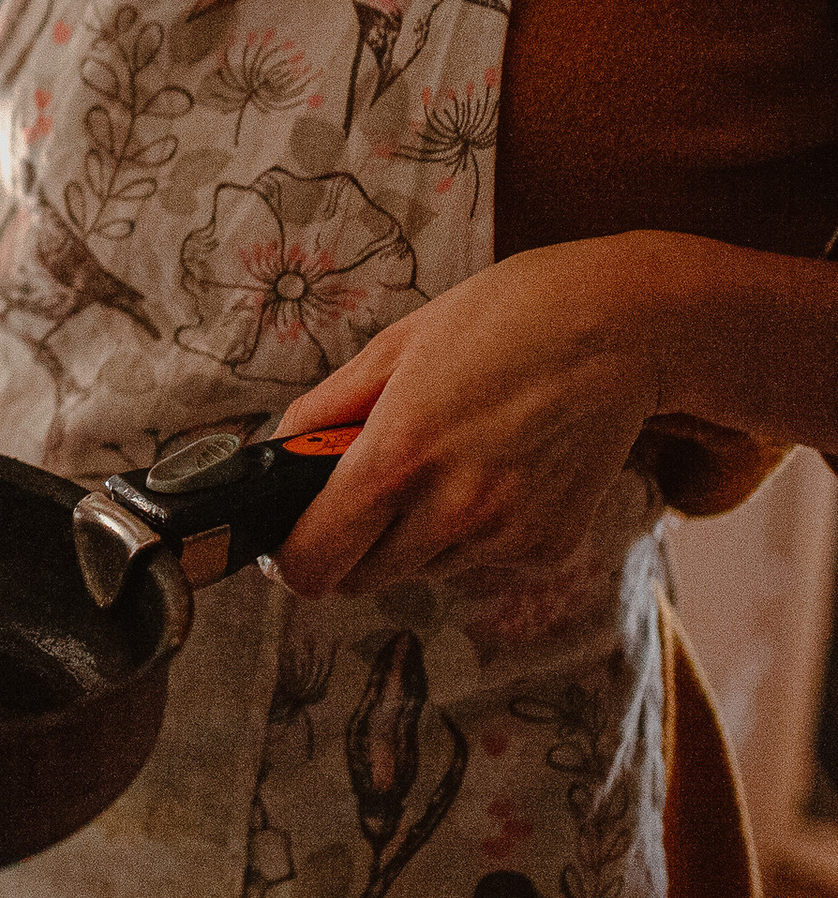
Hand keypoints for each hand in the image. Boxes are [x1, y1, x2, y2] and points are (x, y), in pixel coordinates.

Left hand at [269, 241, 666, 601]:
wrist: (622, 328)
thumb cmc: (503, 320)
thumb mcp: (395, 346)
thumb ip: (324, 411)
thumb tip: (275, 456)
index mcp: (398, 458)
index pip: (314, 562)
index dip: (291, 556)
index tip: (291, 536)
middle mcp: (451, 512)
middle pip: (361, 578)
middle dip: (352, 542)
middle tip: (374, 484)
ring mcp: (504, 537)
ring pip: (422, 569)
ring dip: (416, 534)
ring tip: (453, 456)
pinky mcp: (547, 548)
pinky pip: (482, 560)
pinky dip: (476, 530)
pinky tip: (501, 467)